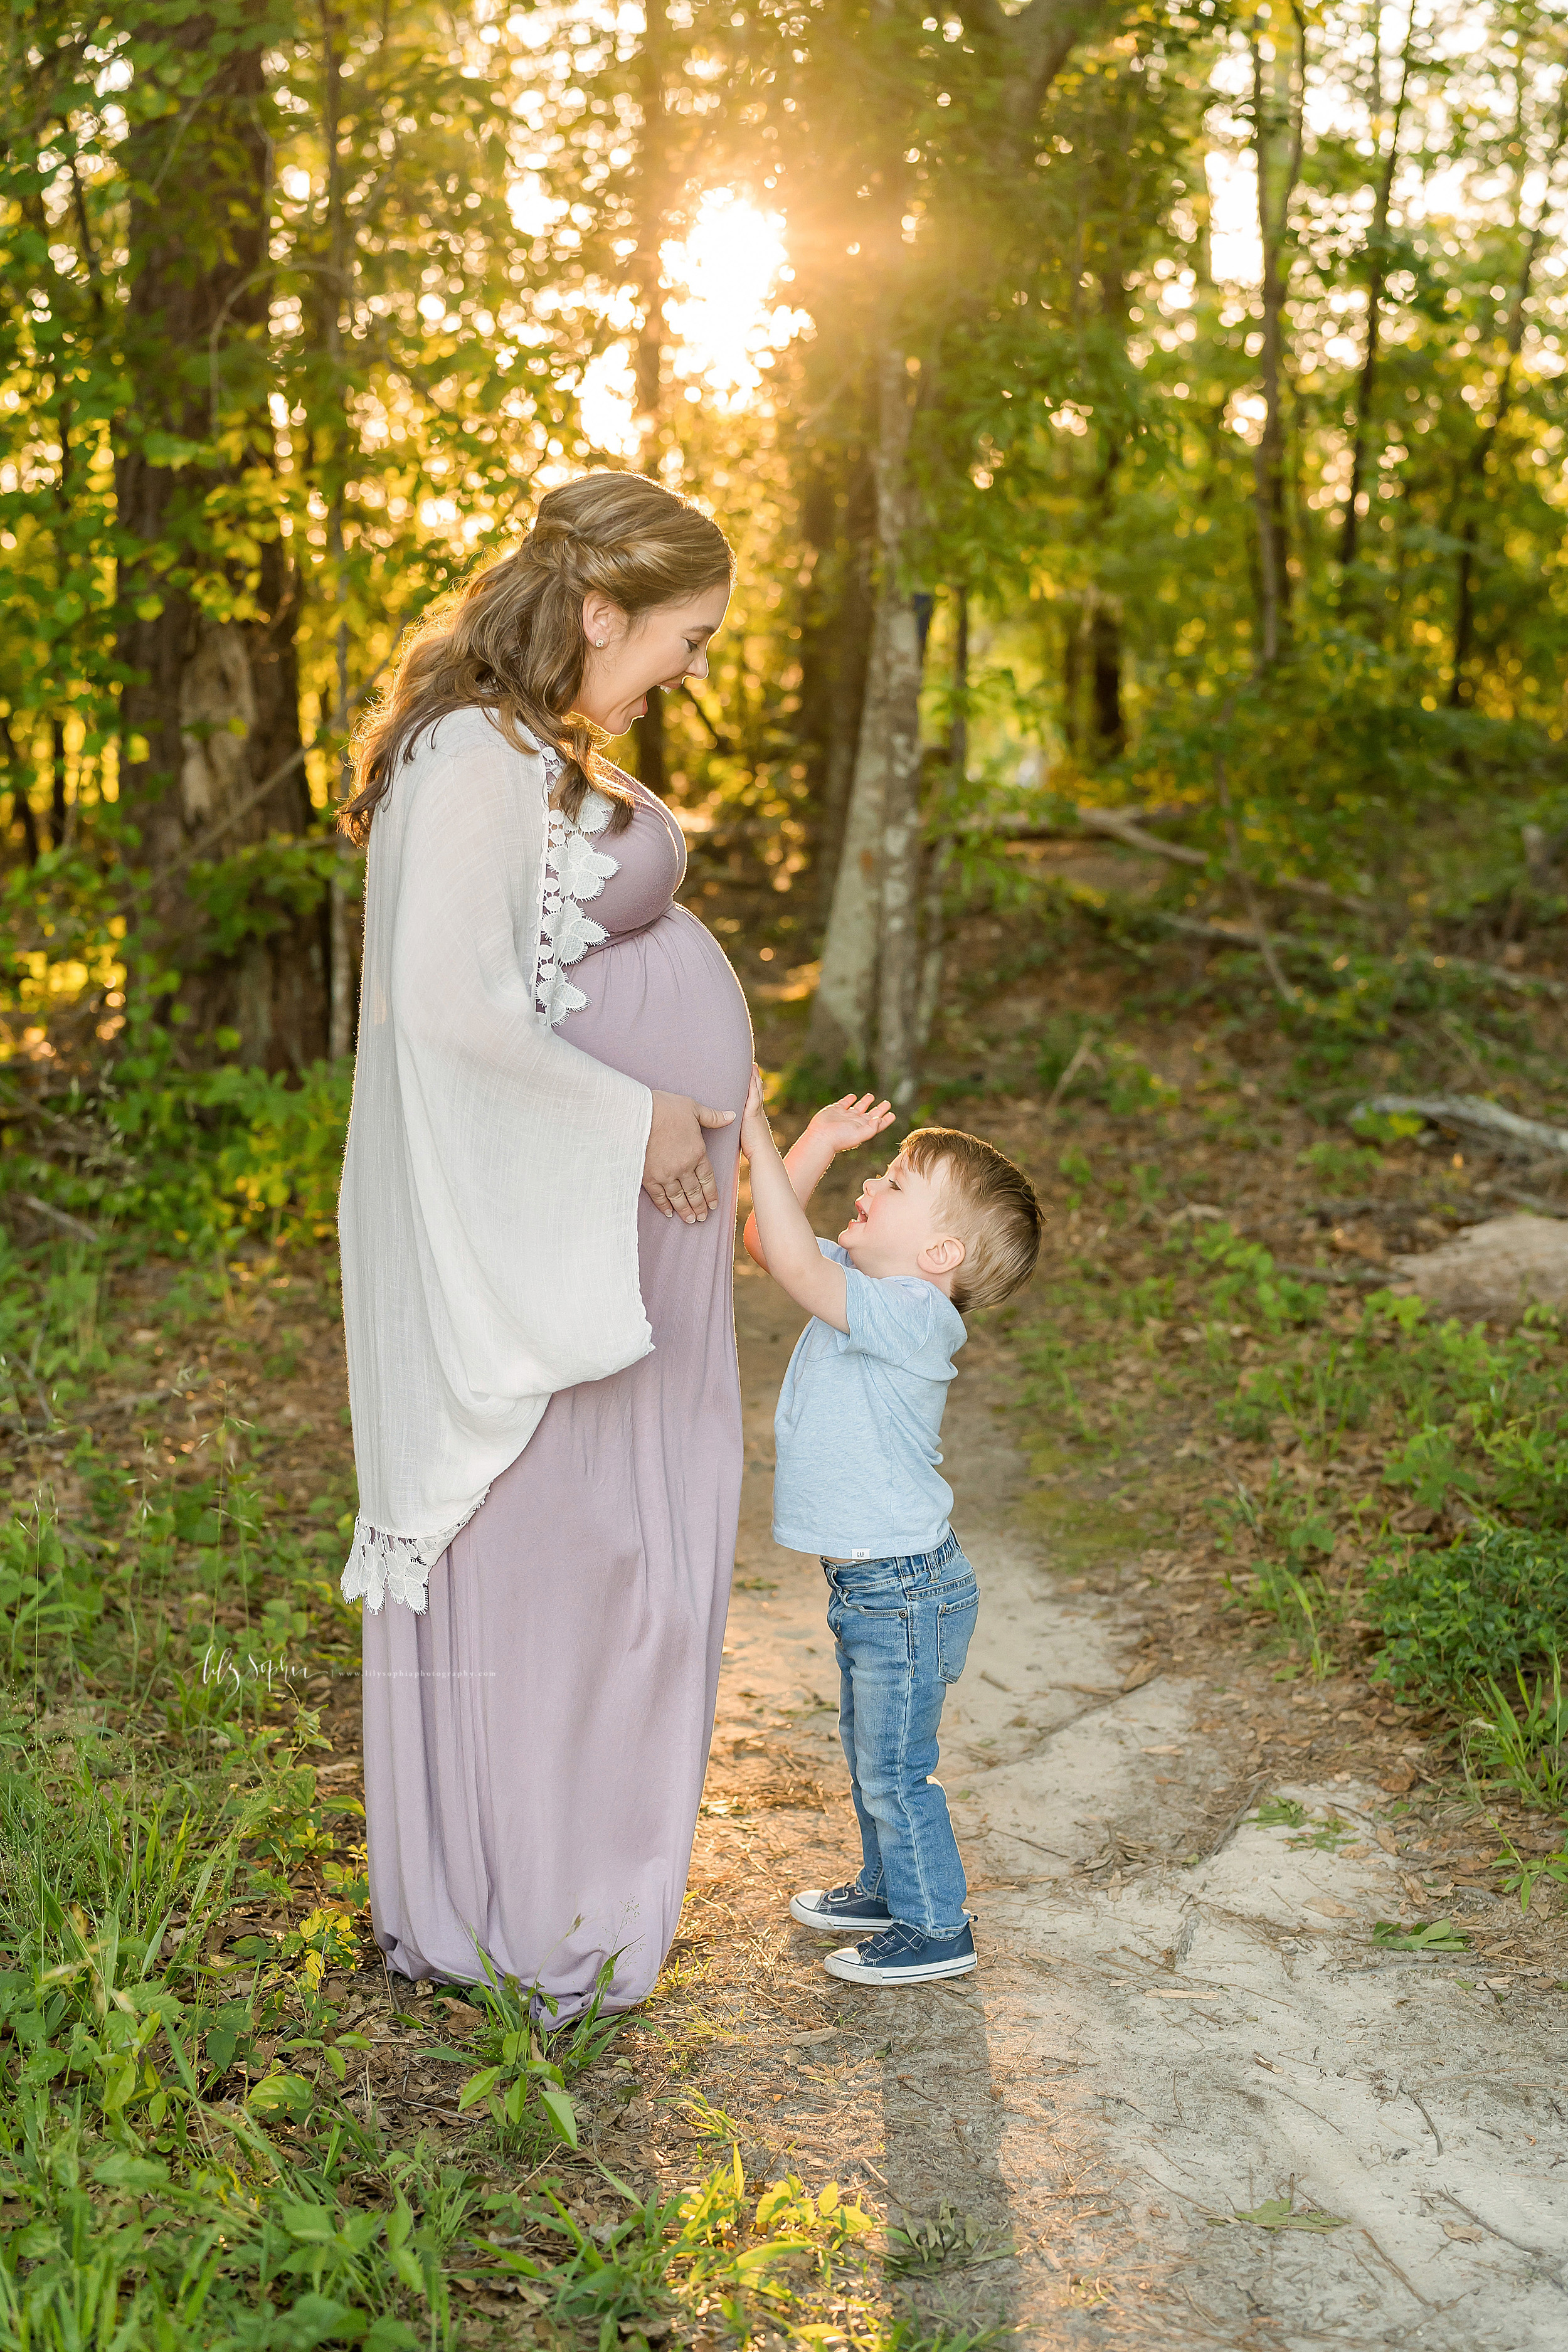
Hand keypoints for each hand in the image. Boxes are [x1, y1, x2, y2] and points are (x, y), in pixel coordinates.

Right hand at [643, 1089, 734, 1223]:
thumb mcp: (694, 1108)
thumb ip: (713, 1117)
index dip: (711, 1194)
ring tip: (689, 1220)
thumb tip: (732, 1116)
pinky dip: (664, 1206)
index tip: (713, 1205)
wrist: (638, 1114)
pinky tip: (668, 1212)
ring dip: (685, 1210)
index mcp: (697, 1153)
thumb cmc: (667, 1108)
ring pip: (678, 1198)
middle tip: (702, 1218)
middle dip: (699, 1207)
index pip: (708, 1179)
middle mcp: (684, 1168)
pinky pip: (658, 1196)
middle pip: (694, 1192)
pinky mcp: (648, 1176)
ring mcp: (666, 1175)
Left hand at [740, 1065, 769, 1154]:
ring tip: (752, 1066)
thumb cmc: (754, 1149)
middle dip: (754, 1078)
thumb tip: (732, 1130)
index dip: (753, 1087)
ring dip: (754, 1078)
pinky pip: (754, 1096)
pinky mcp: (753, 1113)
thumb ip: (741, 1130)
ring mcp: (756, 1111)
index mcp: (755, 1116)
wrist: (762, 1154)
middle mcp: (758, 1111)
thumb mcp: (745, 1135)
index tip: (751, 1076)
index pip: (754, 1097)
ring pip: (756, 1090)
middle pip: (757, 1090)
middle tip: (753, 1066)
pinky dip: (753, 1086)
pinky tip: (751, 1077)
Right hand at [803, 1091, 894, 1157]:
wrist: (821, 1136)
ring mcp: (845, 1116)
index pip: (878, 1123)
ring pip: (858, 1107)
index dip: (885, 1120)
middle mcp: (855, 1122)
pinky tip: (853, 1096)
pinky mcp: (835, 1110)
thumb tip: (879, 1118)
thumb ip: (871, 1128)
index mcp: (863, 1128)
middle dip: (879, 1109)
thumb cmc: (840, 1138)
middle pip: (870, 1114)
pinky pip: (844, 1103)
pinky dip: (849, 1099)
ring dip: (865, 1102)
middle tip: (887, 1103)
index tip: (892, 1114)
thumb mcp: (859, 1135)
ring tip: (871, 1096)